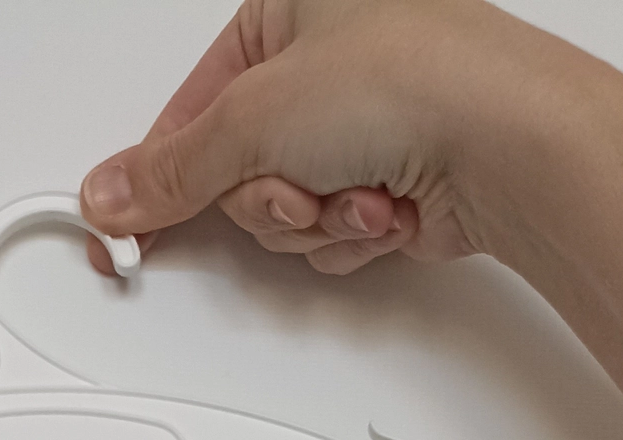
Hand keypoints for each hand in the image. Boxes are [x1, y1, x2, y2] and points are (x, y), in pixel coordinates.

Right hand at [79, 0, 547, 276]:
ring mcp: (358, 125)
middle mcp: (324, 61)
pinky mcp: (388, 179)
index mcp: (287, 6)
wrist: (509, 145)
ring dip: (310, 221)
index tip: (121, 229)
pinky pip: (328, 233)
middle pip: (234, 171)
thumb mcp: (253, 117)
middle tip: (290, 187)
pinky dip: (348, 234)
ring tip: (353, 190)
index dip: (155, 176)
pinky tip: (384, 207)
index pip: (188, 108)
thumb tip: (112, 192)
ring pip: (281, 212)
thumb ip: (171, 168)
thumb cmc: (412, 82)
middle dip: (263, 198)